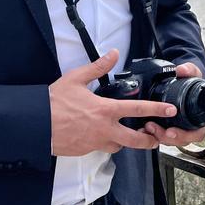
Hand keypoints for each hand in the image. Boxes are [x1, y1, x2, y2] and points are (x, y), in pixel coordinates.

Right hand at [49, 49, 177, 155]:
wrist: (34, 125)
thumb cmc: (54, 101)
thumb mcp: (76, 78)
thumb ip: (97, 67)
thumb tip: (113, 53)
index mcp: (105, 110)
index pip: (138, 109)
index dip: (157, 110)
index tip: (170, 111)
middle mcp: (104, 130)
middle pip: (135, 140)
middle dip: (150, 140)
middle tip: (157, 136)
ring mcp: (95, 143)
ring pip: (118, 146)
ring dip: (124, 141)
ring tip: (126, 133)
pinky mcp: (85, 151)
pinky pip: (101, 148)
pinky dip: (105, 143)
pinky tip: (100, 134)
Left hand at [142, 61, 204, 146]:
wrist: (183, 79)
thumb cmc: (192, 80)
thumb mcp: (192, 72)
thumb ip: (189, 69)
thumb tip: (182, 70)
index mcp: (201, 118)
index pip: (197, 134)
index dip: (185, 135)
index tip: (172, 131)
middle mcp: (190, 126)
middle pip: (181, 140)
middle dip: (167, 138)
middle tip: (155, 130)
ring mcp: (179, 127)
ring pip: (170, 140)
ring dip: (158, 136)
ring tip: (148, 126)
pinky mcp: (167, 126)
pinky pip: (161, 136)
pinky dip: (152, 134)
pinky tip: (144, 128)